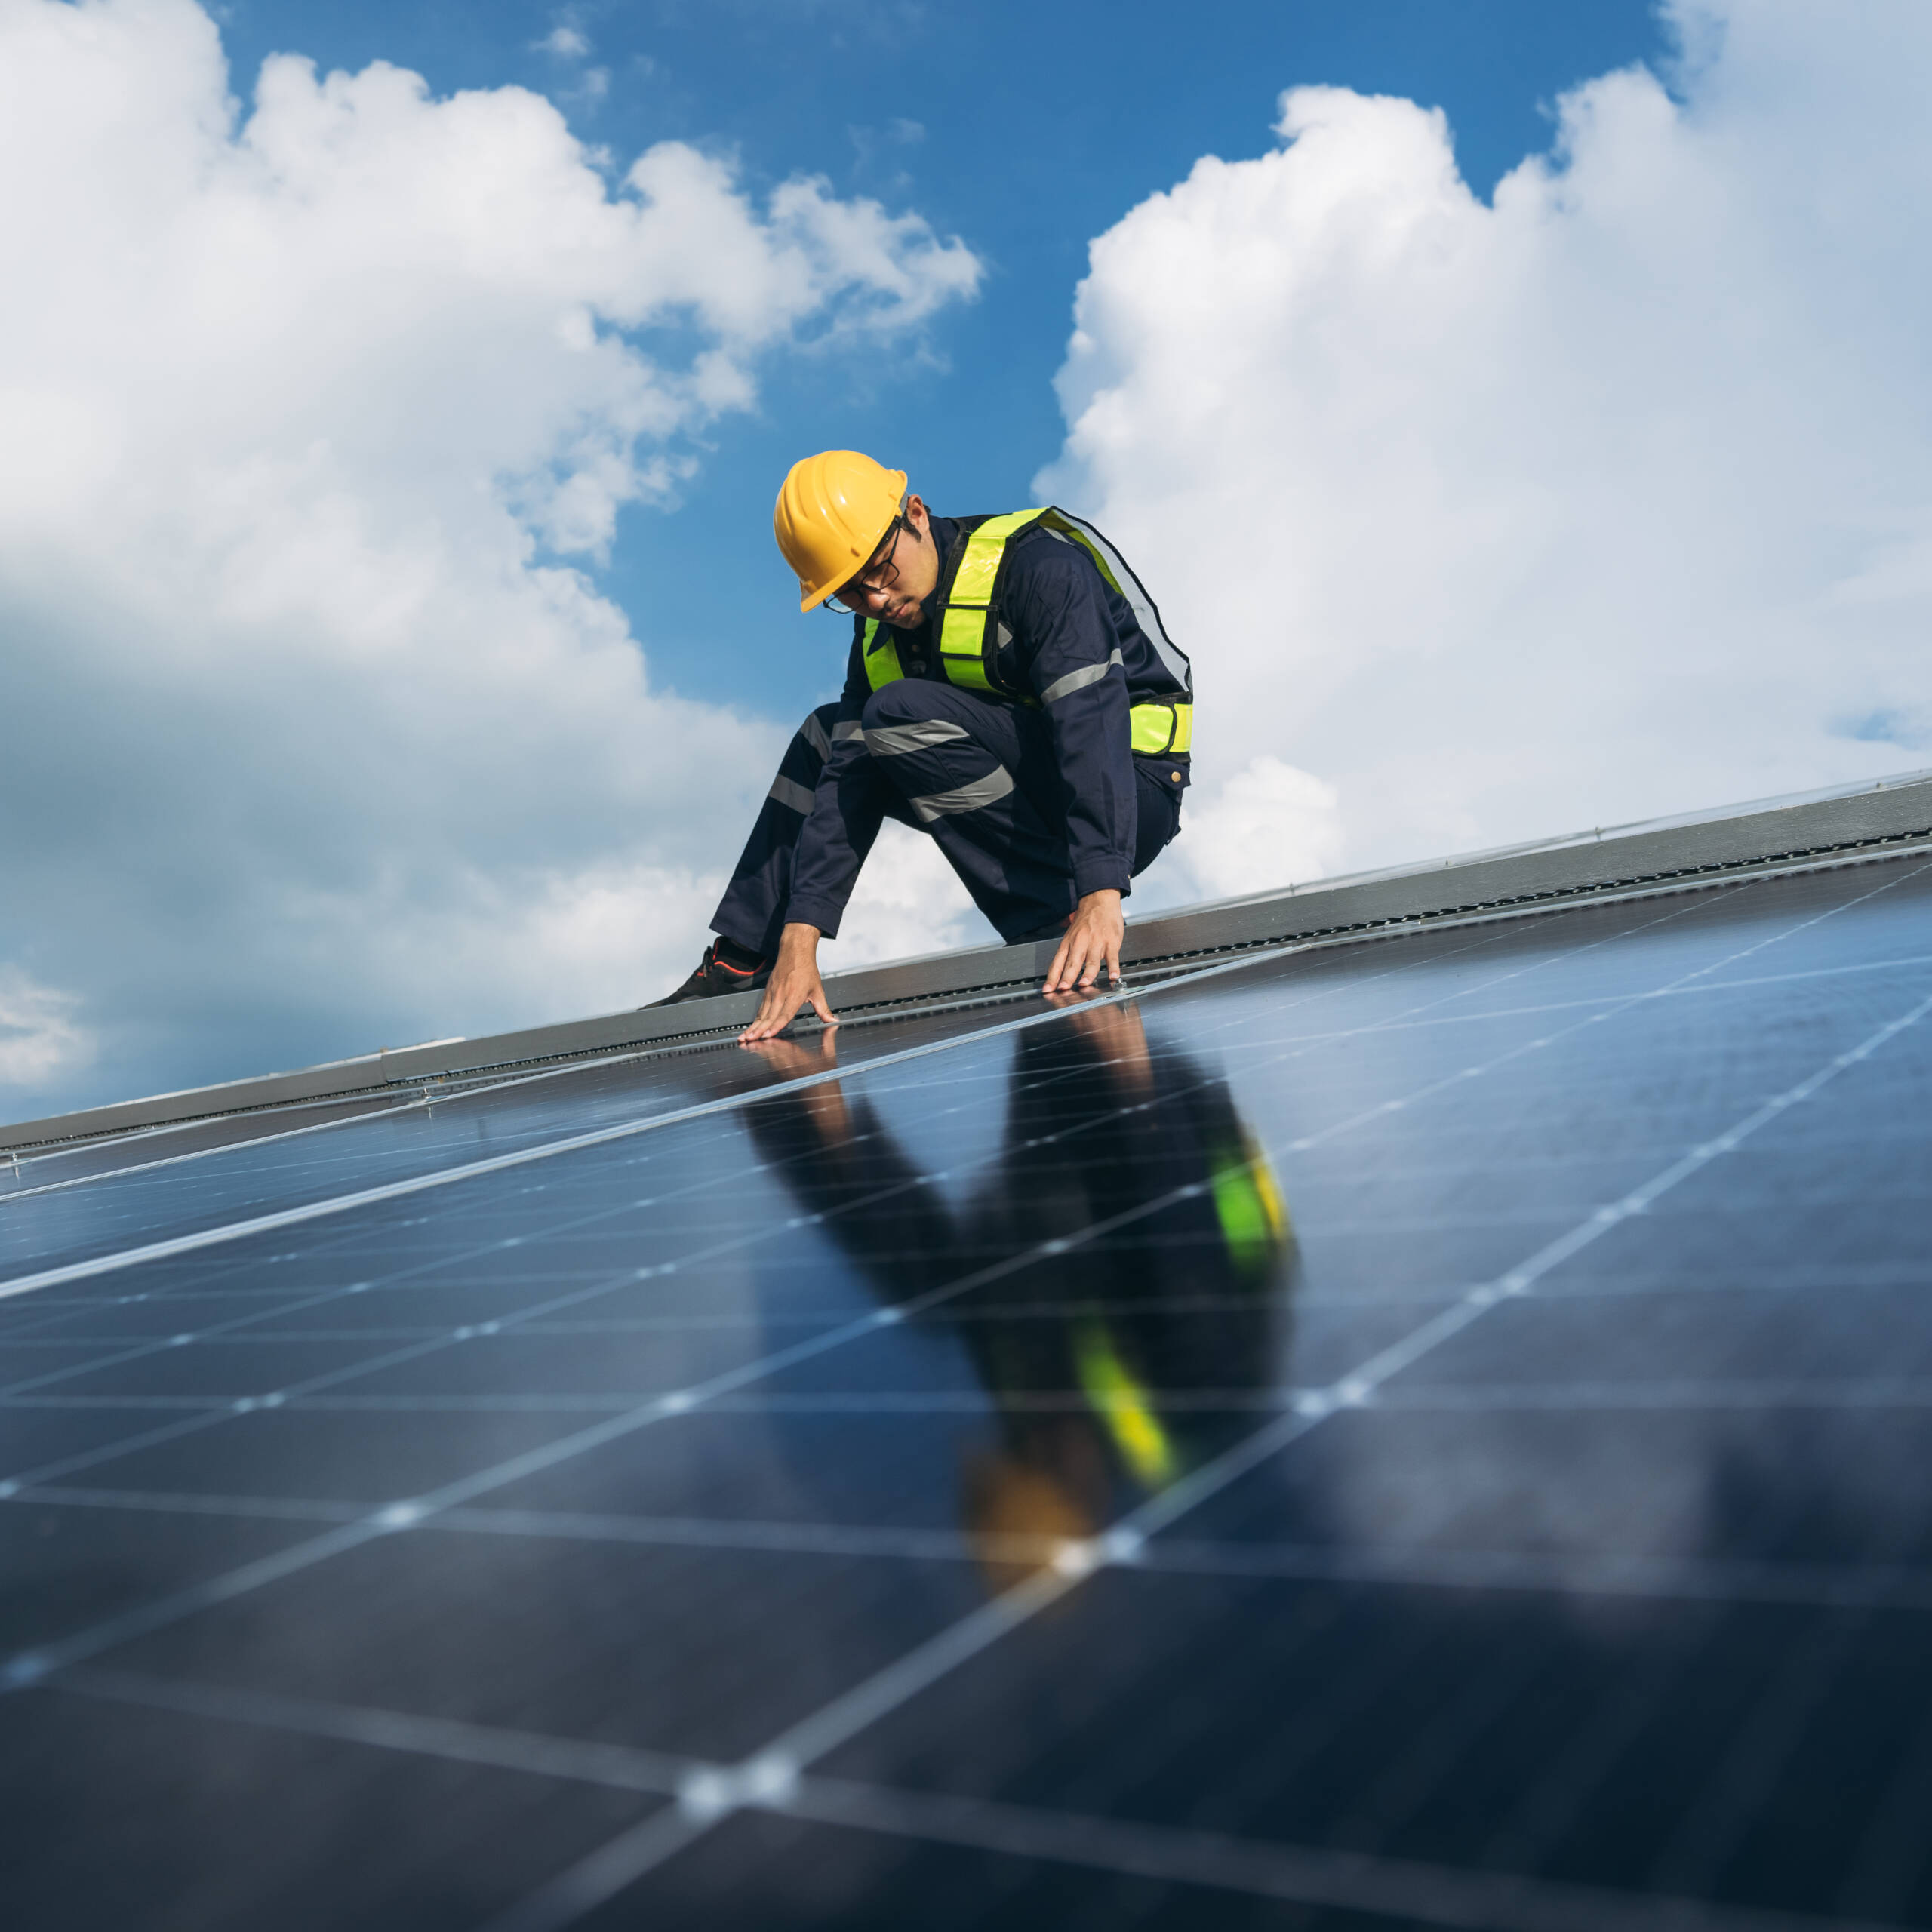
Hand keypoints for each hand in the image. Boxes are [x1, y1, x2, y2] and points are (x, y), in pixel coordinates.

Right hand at [739, 922, 835, 1042]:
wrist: (794, 951)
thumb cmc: (806, 970)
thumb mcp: (818, 990)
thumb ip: (823, 1009)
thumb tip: (832, 1020)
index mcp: (795, 995)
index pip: (784, 1014)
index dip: (776, 1026)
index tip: (768, 1035)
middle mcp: (781, 994)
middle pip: (769, 1016)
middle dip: (758, 1030)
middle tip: (749, 1041)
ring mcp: (772, 992)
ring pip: (762, 1014)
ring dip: (753, 1027)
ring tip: (745, 1038)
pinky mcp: (767, 991)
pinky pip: (761, 1009)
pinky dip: (755, 1019)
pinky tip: (751, 1028)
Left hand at [1042, 889, 1124, 993]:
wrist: (1100, 900)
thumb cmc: (1085, 921)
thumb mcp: (1070, 936)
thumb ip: (1066, 955)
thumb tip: (1058, 975)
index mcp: (1068, 943)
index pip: (1057, 963)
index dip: (1052, 977)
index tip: (1048, 990)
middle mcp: (1080, 943)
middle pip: (1072, 963)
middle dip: (1067, 977)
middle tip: (1063, 989)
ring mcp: (1096, 943)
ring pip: (1091, 961)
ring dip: (1088, 974)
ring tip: (1084, 984)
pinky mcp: (1111, 942)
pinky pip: (1112, 957)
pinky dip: (1113, 967)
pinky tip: (1113, 976)